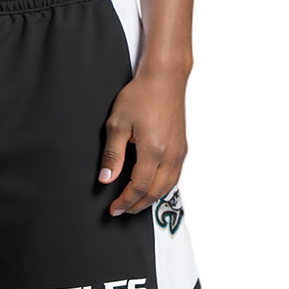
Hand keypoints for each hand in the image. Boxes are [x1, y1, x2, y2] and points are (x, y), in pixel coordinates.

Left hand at [99, 66, 188, 215]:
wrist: (165, 78)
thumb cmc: (141, 95)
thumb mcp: (118, 125)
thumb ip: (113, 155)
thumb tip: (106, 179)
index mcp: (153, 151)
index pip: (138, 187)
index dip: (124, 202)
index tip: (114, 209)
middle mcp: (170, 155)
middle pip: (155, 192)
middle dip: (137, 205)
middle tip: (122, 210)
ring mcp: (179, 152)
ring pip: (167, 187)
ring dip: (150, 199)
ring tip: (134, 203)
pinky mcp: (182, 148)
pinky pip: (174, 177)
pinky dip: (161, 188)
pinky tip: (151, 188)